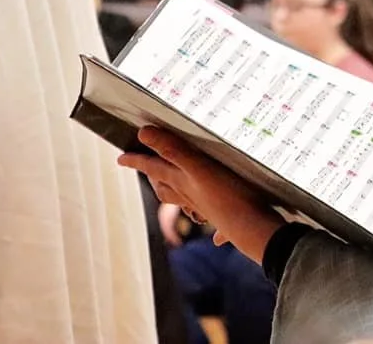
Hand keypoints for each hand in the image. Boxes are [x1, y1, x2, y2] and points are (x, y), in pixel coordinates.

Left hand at [120, 128, 282, 263]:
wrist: (252, 228)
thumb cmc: (227, 196)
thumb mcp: (198, 167)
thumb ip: (172, 150)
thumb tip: (143, 134)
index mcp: (182, 184)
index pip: (154, 169)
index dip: (137, 161)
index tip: (121, 158)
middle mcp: (191, 197)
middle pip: (165, 189)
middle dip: (154, 178)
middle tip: (146, 170)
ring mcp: (209, 209)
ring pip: (186, 203)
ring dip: (176, 197)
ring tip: (174, 191)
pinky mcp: (227, 219)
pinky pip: (218, 227)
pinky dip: (216, 232)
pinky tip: (218, 239)